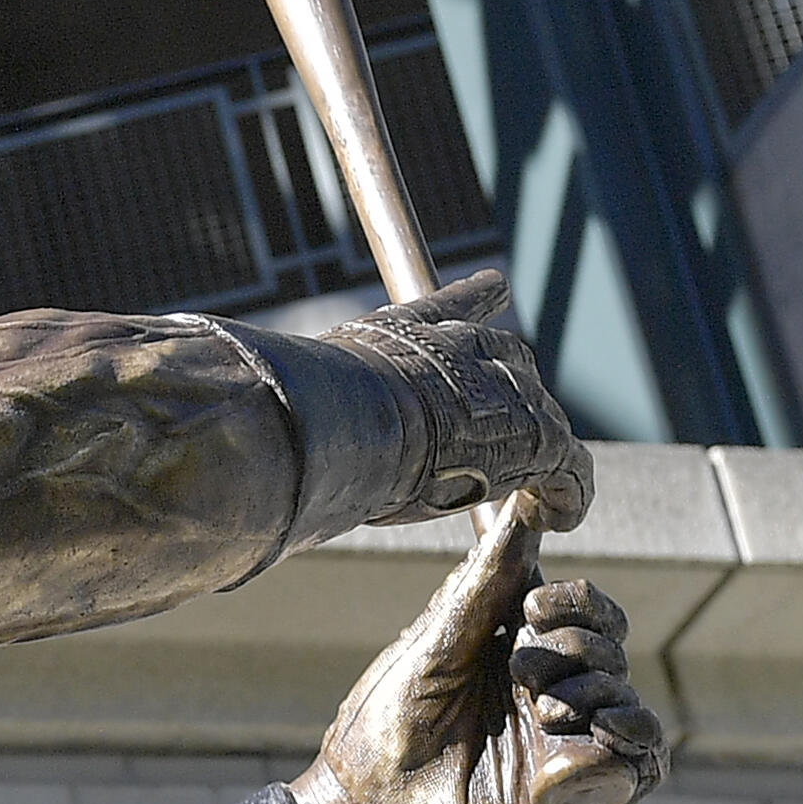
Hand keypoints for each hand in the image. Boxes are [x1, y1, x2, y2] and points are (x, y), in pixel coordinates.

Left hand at [289, 494, 664, 803]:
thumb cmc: (387, 731)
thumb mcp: (436, 643)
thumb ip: (483, 580)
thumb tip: (518, 502)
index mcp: (516, 654)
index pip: (583, 609)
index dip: (573, 599)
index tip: (530, 604)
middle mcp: (551, 695)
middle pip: (611, 646)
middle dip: (578, 642)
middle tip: (521, 667)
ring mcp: (573, 746)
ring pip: (627, 698)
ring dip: (589, 693)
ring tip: (535, 710)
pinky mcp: (591, 798)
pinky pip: (644, 759)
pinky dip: (623, 737)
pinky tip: (580, 730)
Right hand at [325, 272, 593, 530]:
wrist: (351, 420)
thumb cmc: (315, 414)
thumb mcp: (309, 394)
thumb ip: (307, 402)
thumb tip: (231, 421)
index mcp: (410, 335)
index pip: (453, 308)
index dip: (476, 298)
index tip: (497, 284)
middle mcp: (467, 349)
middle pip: (508, 362)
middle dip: (508, 397)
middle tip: (497, 443)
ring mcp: (508, 390)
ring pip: (540, 417)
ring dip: (533, 454)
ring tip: (527, 497)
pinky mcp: (540, 435)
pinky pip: (572, 467)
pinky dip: (568, 495)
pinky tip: (558, 518)